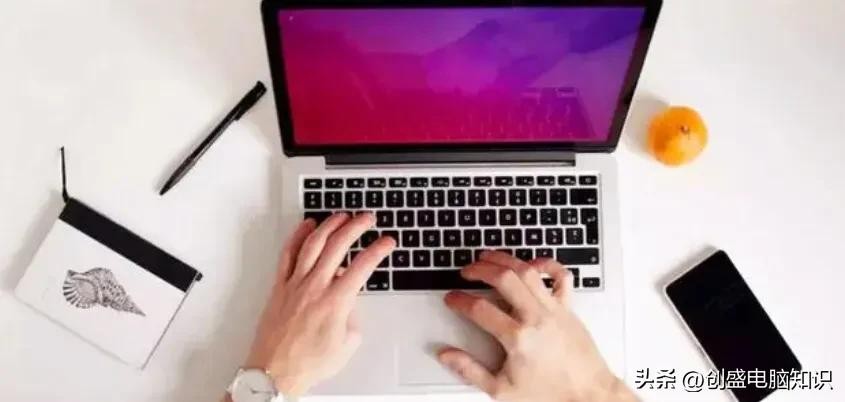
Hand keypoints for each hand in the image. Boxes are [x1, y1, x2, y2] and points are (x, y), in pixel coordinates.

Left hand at [243, 212, 394, 396]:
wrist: (274, 372)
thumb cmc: (308, 364)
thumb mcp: (346, 345)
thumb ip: (353, 319)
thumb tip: (350, 306)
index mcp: (336, 302)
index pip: (362, 266)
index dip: (378, 250)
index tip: (387, 242)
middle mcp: (315, 287)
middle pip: (338, 245)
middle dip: (356, 226)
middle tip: (367, 218)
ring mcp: (295, 284)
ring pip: (313, 244)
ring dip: (329, 225)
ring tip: (341, 216)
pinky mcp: (279, 287)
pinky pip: (288, 255)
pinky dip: (297, 236)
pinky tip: (306, 227)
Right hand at [439, 251, 637, 401]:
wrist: (588, 396)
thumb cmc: (550, 394)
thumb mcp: (502, 390)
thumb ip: (470, 371)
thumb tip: (447, 356)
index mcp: (518, 338)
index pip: (479, 309)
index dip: (460, 300)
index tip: (452, 299)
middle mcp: (536, 318)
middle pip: (503, 279)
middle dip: (479, 270)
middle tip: (466, 272)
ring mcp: (554, 310)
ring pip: (527, 271)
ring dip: (505, 260)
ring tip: (489, 257)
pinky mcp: (568, 308)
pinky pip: (561, 276)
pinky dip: (547, 264)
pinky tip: (532, 262)